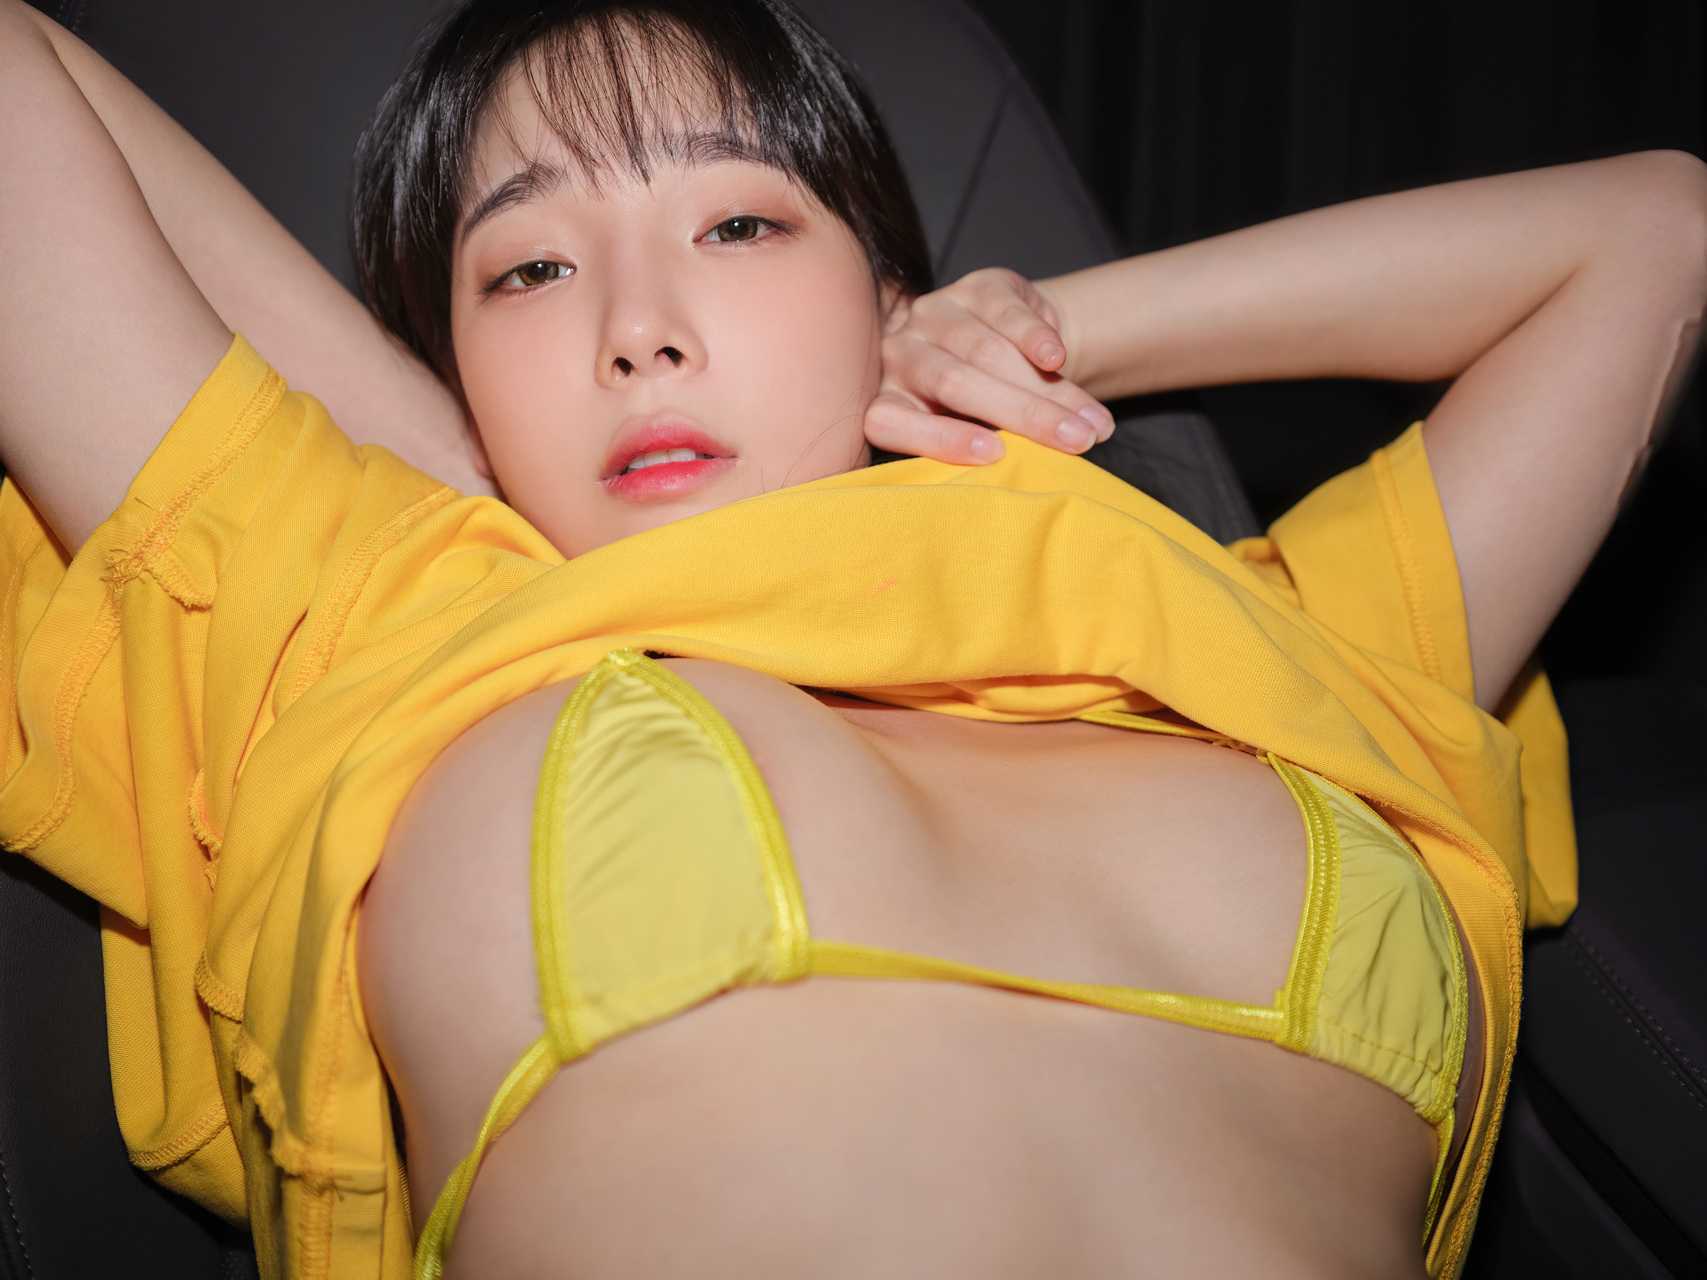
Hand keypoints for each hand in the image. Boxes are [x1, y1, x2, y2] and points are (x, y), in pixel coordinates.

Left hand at [864, 267, 1113, 464]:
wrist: (1010, 349)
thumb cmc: (985, 413)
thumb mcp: (972, 436)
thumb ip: (981, 448)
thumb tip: (1023, 467)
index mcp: (886, 402)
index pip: (892, 423)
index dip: (941, 440)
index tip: (994, 455)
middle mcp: (900, 354)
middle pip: (955, 383)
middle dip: (1022, 415)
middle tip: (1076, 441)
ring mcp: (934, 314)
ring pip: (988, 352)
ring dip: (1047, 388)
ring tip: (1092, 421)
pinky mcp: (974, 287)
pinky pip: (1006, 314)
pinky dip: (1036, 337)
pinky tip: (1060, 359)